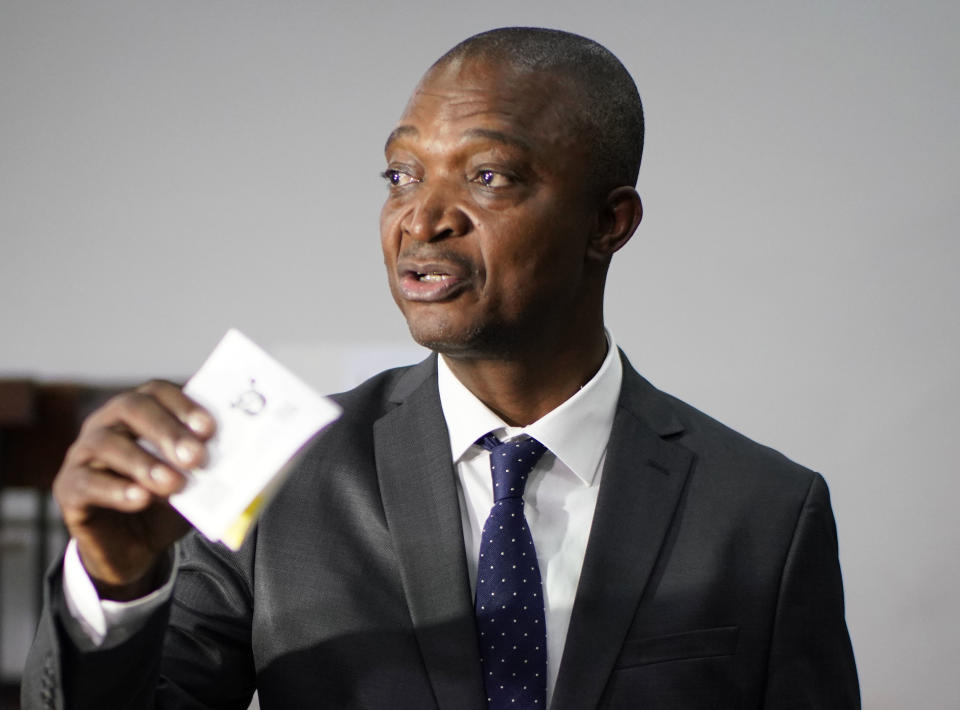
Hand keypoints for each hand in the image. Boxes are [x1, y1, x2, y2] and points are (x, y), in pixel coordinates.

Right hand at [53, 380, 214, 599]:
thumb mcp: (194, 484)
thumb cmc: (166, 503)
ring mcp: (83, 454)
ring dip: (145, 463)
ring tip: (174, 484)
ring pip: (107, 444)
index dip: (183, 405)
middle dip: (167, 431)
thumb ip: (209, 468)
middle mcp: (107, 424)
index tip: (210, 428)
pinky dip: (117, 490)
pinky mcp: (69, 488)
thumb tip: (243, 461)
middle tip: (196, 457)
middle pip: (131, 409)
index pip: (157, 391)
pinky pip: (88, 483)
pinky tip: (142, 499)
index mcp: (140, 412)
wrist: (133, 548)